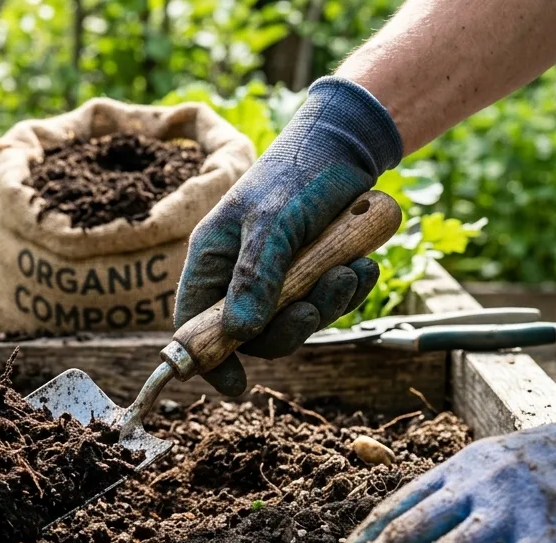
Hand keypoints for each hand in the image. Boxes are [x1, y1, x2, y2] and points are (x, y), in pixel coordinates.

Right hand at [175, 77, 401, 395]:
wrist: (347, 145)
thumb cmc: (296, 174)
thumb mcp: (273, 223)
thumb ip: (256, 278)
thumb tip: (240, 334)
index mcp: (212, 259)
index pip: (194, 321)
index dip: (207, 357)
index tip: (234, 385)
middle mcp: (238, 274)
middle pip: (251, 333)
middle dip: (288, 326)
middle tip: (316, 306)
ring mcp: (276, 276)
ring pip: (294, 321)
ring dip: (325, 304)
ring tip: (349, 268)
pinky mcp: (312, 273)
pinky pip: (325, 305)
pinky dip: (346, 291)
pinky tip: (361, 264)